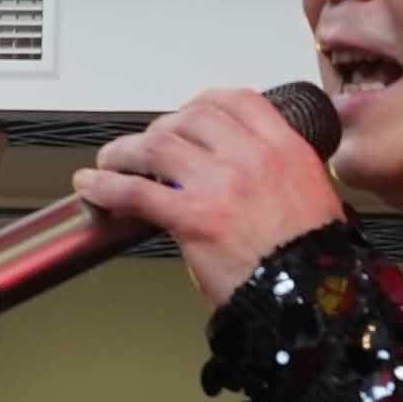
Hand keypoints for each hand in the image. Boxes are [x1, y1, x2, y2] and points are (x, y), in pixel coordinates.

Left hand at [75, 88, 345, 314]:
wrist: (311, 300)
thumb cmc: (313, 261)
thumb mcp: (311, 198)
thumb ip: (276, 177)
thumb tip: (240, 178)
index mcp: (286, 150)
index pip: (238, 101)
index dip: (204, 103)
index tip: (190, 113)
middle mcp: (252, 157)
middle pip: (191, 117)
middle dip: (162, 128)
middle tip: (148, 146)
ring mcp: (220, 184)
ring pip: (156, 144)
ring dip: (125, 150)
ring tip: (109, 161)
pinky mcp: (193, 217)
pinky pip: (135, 190)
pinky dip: (105, 185)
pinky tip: (89, 186)